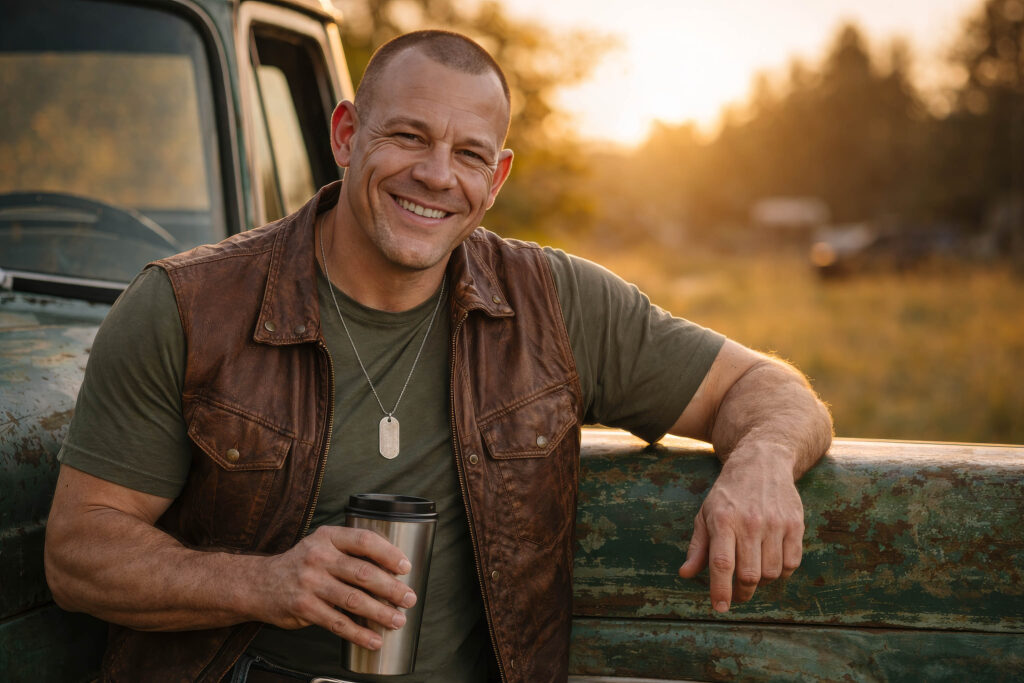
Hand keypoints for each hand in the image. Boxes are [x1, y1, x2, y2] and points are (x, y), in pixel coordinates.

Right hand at [254, 525, 416, 649]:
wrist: (259, 584)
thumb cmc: (302, 564)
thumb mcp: (322, 546)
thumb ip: (350, 552)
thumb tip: (392, 570)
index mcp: (328, 537)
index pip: (364, 540)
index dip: (389, 554)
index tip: (406, 567)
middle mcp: (318, 557)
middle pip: (362, 572)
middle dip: (391, 588)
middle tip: (409, 599)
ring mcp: (309, 582)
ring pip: (353, 600)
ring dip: (380, 613)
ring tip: (398, 620)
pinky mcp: (303, 607)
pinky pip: (337, 623)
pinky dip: (359, 634)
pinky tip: (374, 639)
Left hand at [677, 445, 804, 611]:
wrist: (762, 462)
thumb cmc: (728, 493)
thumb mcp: (705, 514)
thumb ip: (697, 546)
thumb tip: (686, 574)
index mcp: (723, 520)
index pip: (722, 564)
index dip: (720, 590)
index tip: (720, 608)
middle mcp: (750, 522)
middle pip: (749, 574)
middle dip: (742, 592)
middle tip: (738, 594)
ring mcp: (775, 523)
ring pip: (771, 573)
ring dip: (762, 581)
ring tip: (754, 572)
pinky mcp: (795, 524)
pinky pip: (791, 563)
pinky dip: (781, 571)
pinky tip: (771, 562)